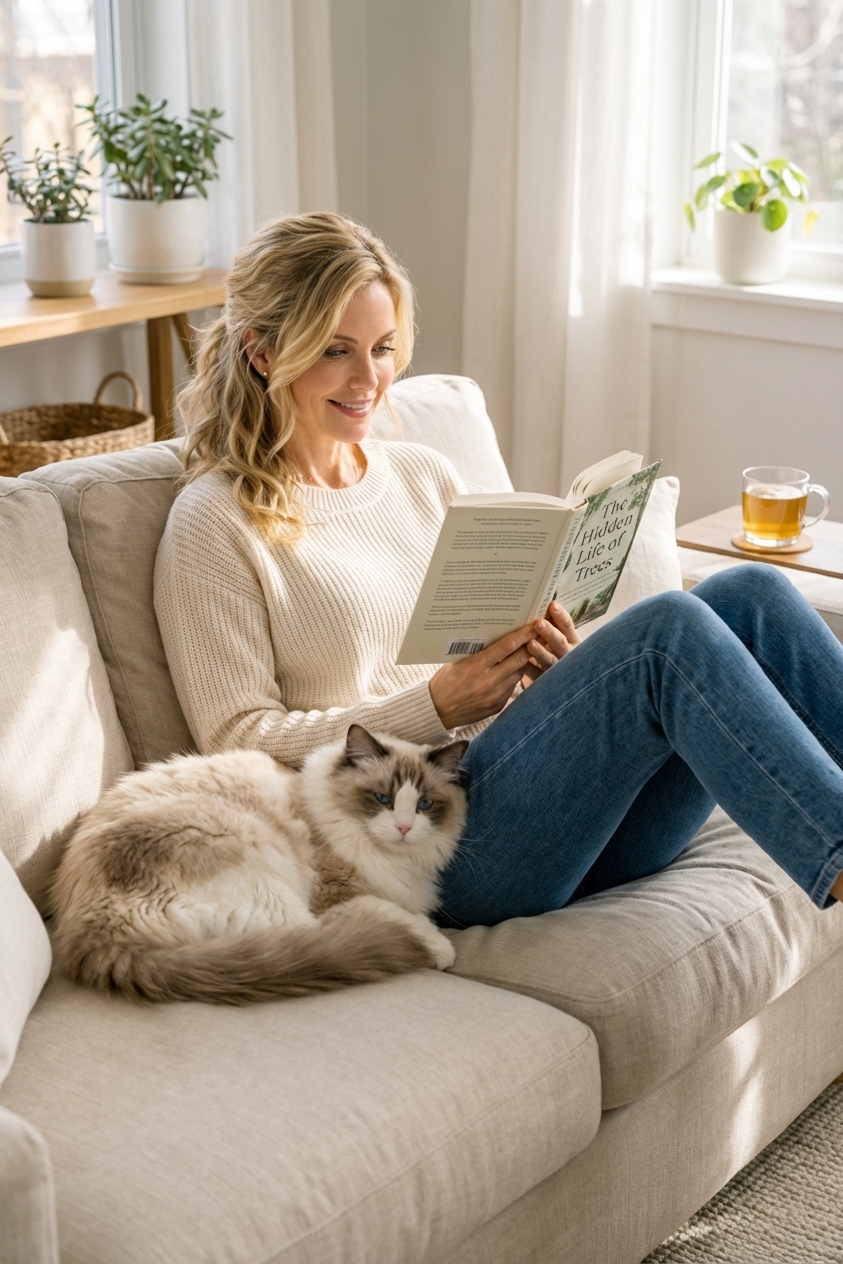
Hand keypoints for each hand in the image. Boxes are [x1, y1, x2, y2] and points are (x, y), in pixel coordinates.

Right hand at [427, 602, 578, 729]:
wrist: (437, 711)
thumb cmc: (445, 681)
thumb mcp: (457, 661)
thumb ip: (479, 651)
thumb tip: (499, 635)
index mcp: (475, 666)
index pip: (506, 647)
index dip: (524, 634)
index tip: (535, 624)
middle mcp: (488, 681)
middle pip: (519, 659)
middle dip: (533, 644)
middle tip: (544, 631)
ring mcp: (495, 695)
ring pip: (519, 672)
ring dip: (527, 659)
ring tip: (535, 647)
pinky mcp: (498, 705)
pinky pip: (512, 687)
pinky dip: (516, 675)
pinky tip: (518, 667)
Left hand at [520, 600, 579, 690]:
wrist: (562, 678)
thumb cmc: (555, 649)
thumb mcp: (558, 637)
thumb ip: (552, 625)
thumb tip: (540, 605)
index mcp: (572, 640)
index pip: (567, 626)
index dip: (561, 616)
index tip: (552, 604)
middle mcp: (568, 654)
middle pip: (560, 642)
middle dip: (550, 632)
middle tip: (538, 623)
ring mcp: (559, 669)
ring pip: (551, 660)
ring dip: (541, 652)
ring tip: (530, 644)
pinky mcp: (549, 682)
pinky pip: (539, 676)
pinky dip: (531, 670)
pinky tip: (522, 666)